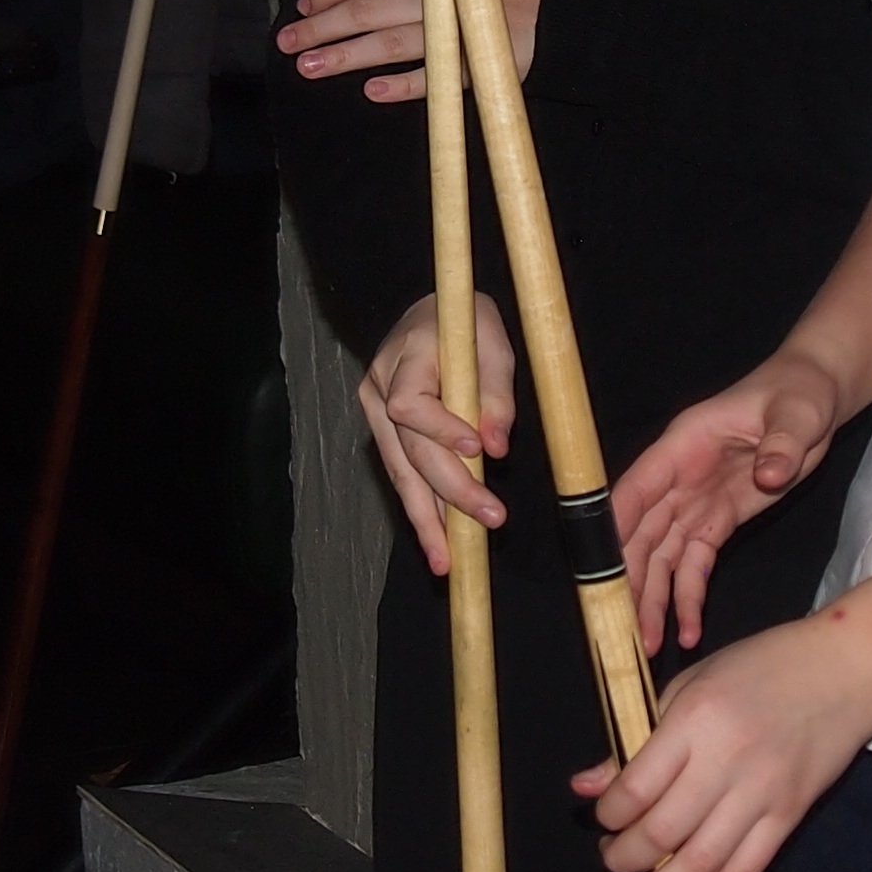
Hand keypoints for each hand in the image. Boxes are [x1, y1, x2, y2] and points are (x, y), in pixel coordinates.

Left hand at [280, 0, 544, 102]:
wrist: (557, 15)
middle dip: (322, 26)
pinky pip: (433, 77)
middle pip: (367, 9)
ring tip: (310, 68)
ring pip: (390, 41)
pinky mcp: (474, 65)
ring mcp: (455, 31)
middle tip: (287, 43)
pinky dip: (402, 85)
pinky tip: (372, 92)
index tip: (301, 8)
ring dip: (347, 55)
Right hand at [358, 290, 515, 566]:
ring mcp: (375, 413)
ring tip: (446, 560)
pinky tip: (438, 543)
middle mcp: (380, 388)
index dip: (441, 430)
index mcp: (405, 357)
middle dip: (449, 489)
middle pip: (409, 449)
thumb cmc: (468, 323)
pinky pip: (402, 474)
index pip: (410, 404)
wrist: (433, 311)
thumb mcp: (493, 345)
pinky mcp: (384, 433)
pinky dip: (422, 508)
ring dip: (426, 517)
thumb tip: (496, 448)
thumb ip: (495, 394)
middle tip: (489, 518)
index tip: (477, 451)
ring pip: (400, 472)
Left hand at [576, 617, 871, 871]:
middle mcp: (727, 763)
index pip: (635, 789)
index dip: (608, 815)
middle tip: (610, 861)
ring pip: (698, 866)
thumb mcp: (690, 686)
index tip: (603, 818)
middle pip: (661, 833)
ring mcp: (761, 796)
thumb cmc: (761, 668)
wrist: (844, 672)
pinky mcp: (787, 819)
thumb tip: (587, 788)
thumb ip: (640, 740)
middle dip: (623, 859)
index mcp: (695, 720)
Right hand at [611, 354, 846, 653]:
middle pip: (641, 534)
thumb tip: (770, 474)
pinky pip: (695, 563)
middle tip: (625, 626)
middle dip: (630, 580)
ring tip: (649, 644)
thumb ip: (781, 442)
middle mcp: (678, 478)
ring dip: (653, 598)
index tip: (599, 569)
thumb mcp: (797, 413)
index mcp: (684, 445)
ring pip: (662, 556)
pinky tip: (687, 630)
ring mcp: (696, 502)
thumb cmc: (799, 393)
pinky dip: (688, 596)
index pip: (637, 488)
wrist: (817, 399)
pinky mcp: (718, 521)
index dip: (615, 528)